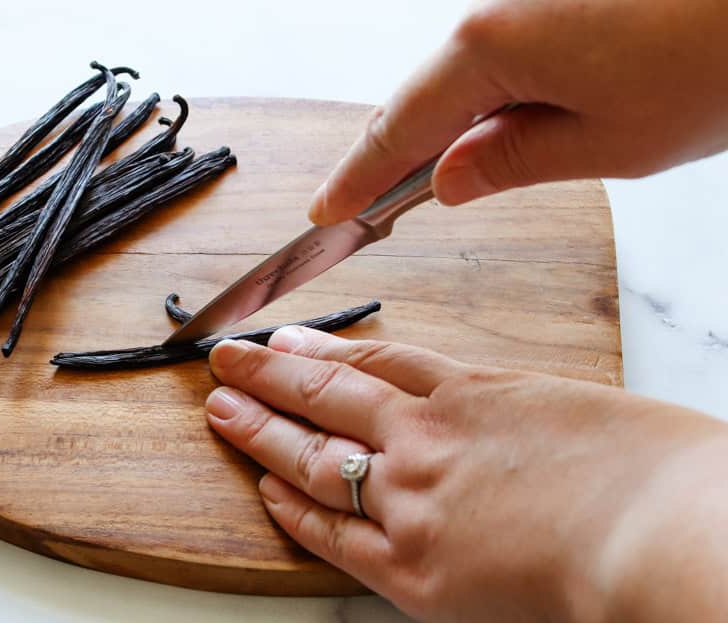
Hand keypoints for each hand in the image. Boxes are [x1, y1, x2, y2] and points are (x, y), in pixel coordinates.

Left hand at [203, 329, 727, 622]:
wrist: (661, 541)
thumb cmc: (658, 479)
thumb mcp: (589, 416)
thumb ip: (528, 422)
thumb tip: (517, 437)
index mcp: (477, 394)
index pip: (380, 362)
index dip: (325, 350)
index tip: (289, 340)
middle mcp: (428, 439)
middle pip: (328, 395)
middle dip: (268, 374)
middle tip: (225, 358)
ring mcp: (409, 501)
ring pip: (314, 457)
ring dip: (260, 431)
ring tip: (220, 409)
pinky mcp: (408, 569)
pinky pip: (332, 535)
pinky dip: (292, 512)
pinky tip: (263, 492)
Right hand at [309, 0, 727, 222]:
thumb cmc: (715, 59)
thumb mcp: (607, 144)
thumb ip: (512, 162)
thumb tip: (449, 181)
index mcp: (491, 47)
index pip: (398, 128)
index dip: (356, 178)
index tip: (326, 211)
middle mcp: (497, 11)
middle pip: (420, 98)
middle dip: (387, 157)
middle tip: (361, 207)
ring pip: (460, 77)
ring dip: (442, 132)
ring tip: (426, 184)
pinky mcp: (558, 1)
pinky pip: (499, 56)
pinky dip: (483, 101)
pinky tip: (489, 132)